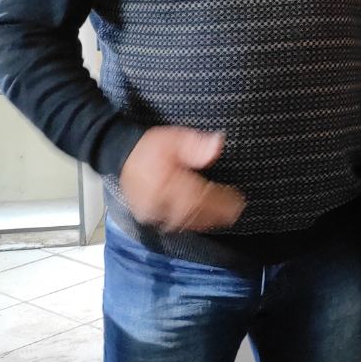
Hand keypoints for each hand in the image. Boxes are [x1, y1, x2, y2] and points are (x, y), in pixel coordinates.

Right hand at [118, 127, 244, 233]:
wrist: (123, 156)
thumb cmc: (150, 147)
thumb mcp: (173, 137)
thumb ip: (195, 143)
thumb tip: (216, 146)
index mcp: (162, 181)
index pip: (196, 195)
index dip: (219, 201)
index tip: (237, 201)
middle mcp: (155, 200)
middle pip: (191, 211)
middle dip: (215, 213)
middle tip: (235, 212)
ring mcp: (150, 210)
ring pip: (182, 221)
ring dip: (205, 221)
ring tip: (224, 217)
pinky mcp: (148, 215)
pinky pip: (171, 224)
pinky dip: (190, 223)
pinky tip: (204, 221)